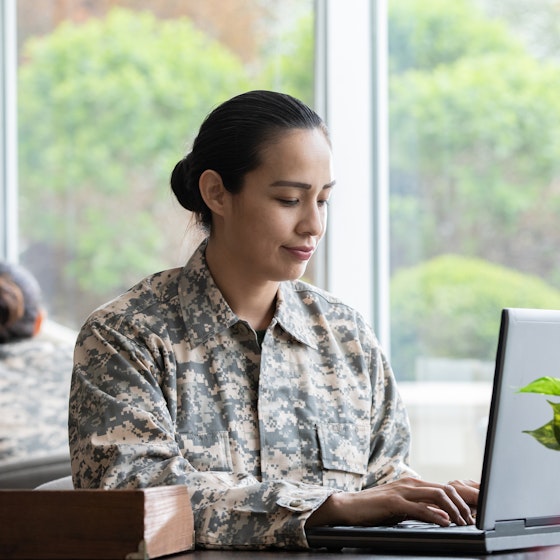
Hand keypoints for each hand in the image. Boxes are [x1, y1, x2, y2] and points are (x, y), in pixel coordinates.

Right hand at [306, 477, 478, 527]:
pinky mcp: (394, 502)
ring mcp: (402, 491)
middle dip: (463, 505)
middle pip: (446, 489)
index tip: (471, 515)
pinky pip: (420, 507)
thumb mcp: (402, 509)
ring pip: (437, 495)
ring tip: (462, 523)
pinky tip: (445, 523)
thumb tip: (445, 516)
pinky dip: (436, 515)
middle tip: (471, 522)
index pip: (444, 488)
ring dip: (454, 510)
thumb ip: (422, 510)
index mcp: (413, 484)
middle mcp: (410, 484)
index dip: (461, 501)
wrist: (348, 507)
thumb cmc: (374, 510)